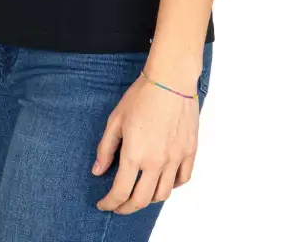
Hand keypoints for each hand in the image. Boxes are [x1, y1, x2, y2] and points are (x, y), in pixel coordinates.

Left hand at [92, 70, 199, 212]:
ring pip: (163, 194)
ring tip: (140, 193)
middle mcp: (156, 162)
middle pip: (141, 200)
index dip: (109, 203)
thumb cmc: (142, 95)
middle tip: (118, 206)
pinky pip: (183, 179)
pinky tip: (163, 181)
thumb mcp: (115, 120)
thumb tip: (98, 171)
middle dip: (126, 208)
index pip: (120, 192)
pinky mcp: (189, 151)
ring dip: (149, 199)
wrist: (170, 79)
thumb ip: (106, 148)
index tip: (103, 204)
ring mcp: (175, 158)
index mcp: (134, 154)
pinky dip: (172, 186)